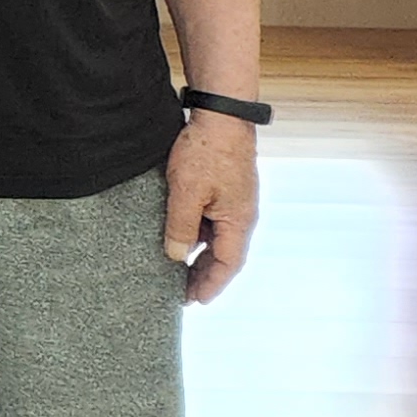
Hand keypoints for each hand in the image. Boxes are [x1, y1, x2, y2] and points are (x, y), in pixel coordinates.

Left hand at [166, 110, 258, 300]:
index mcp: (238, 221)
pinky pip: (211, 220)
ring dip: (200, 254)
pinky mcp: (224, 189)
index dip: (211, 284)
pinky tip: (180, 235)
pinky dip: (198, 233)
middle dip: (204, 275)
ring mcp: (234, 202)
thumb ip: (181, 226)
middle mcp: (241, 216)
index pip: (227, 264)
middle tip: (182, 292)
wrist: (221, 116)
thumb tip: (176, 256)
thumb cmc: (207, 152)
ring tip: (177, 269)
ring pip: (216, 238)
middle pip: (224, 255)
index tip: (195, 301)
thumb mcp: (187, 192)